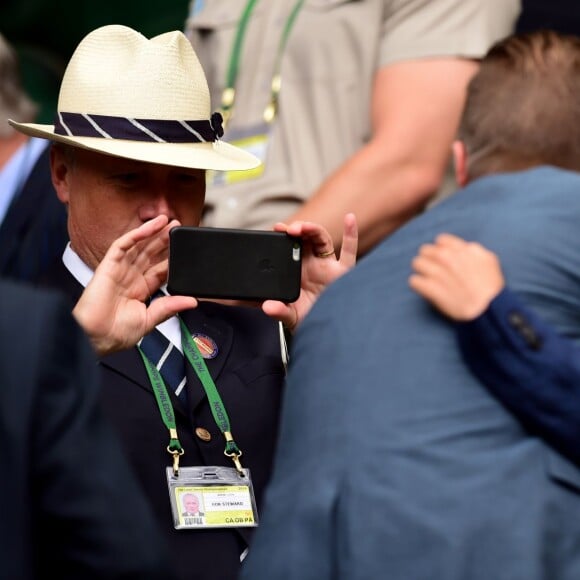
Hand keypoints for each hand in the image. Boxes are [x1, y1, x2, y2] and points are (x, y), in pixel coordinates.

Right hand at [73, 215, 196, 355]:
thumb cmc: (116, 334)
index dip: (171, 259)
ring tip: (169, 222)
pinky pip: (122, 245)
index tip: (185, 250)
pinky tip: (151, 226)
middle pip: (150, 254)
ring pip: (139, 246)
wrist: (95, 337)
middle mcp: (130, 278)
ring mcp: (119, 270)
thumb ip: (170, 307)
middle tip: (178, 227)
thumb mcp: (149, 320)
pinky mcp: (108, 266)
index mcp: (140, 291)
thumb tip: (192, 301)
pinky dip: (137, 234)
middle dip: (164, 241)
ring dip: (153, 233)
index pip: (159, 270)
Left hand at [262, 213, 357, 331]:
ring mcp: (328, 265)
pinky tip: (349, 219)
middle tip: (283, 228)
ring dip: (313, 230)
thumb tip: (267, 307)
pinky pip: (350, 251)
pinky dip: (351, 234)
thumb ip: (278, 311)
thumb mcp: (289, 316)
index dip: (282, 237)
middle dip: (295, 230)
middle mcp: (312, 264)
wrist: (325, 330)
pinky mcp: (344, 272)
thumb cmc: (307, 319)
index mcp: (296, 270)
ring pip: (321, 240)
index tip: (274, 229)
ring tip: (303, 227)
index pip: (288, 247)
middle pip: (304, 239)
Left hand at [409, 233, 504, 320]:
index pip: (440, 240)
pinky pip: (414, 281)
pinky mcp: (430, 288)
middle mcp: (447, 258)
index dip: (440, 249)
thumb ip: (474, 251)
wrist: (488, 309)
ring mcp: (437, 272)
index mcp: (461, 249)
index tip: (442, 257)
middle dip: (428, 258)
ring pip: (417, 263)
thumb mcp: (489, 261)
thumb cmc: (491, 287)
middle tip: (432, 268)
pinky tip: (424, 289)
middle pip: (425, 250)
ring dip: (421, 270)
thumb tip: (465, 249)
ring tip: (427, 278)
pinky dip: (417, 284)